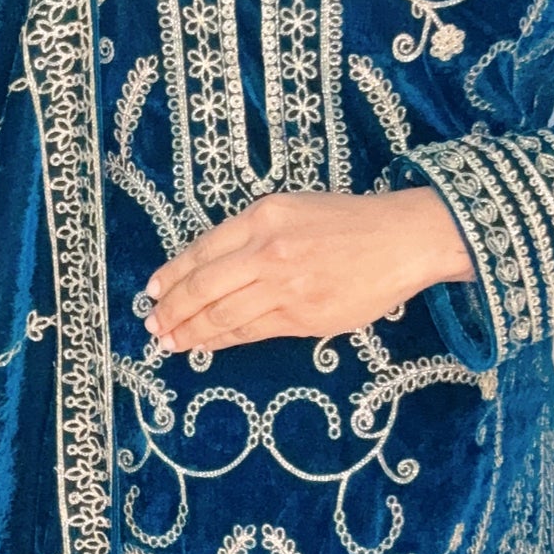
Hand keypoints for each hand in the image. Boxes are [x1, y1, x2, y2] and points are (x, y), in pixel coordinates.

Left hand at [144, 186, 474, 353]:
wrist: (401, 240)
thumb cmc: (347, 222)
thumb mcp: (292, 209)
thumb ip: (252, 236)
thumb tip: (210, 270)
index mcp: (262, 218)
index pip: (201, 252)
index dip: (171, 276)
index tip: (152, 291)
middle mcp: (267, 251)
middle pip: (203, 287)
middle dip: (171, 310)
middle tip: (153, 325)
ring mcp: (284, 287)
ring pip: (222, 315)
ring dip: (190, 332)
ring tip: (170, 342)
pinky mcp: (302, 317)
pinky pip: (251, 332)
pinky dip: (223, 340)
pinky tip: (207, 344)